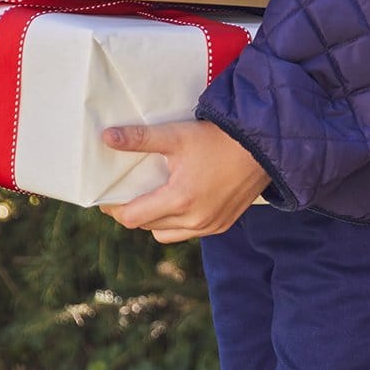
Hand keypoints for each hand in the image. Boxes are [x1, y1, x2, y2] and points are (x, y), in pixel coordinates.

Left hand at [99, 119, 268, 241]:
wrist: (263, 148)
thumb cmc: (219, 139)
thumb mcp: (177, 136)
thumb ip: (140, 139)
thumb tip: (106, 137)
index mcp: (179, 200)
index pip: (132, 217)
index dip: (114, 208)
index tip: (108, 196)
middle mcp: (194, 220)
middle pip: (146, 226)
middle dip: (133, 212)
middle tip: (127, 193)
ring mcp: (210, 226)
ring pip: (167, 233)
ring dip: (155, 220)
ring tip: (153, 198)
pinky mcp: (222, 225)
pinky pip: (189, 232)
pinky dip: (178, 222)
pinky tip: (179, 202)